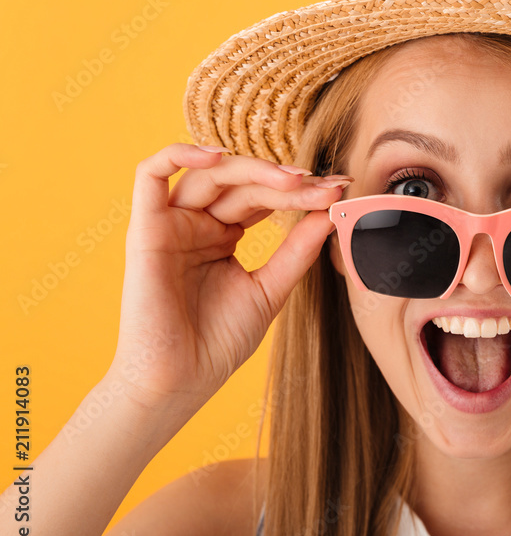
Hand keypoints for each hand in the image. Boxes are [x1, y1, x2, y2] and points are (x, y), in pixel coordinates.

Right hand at [109, 143, 348, 416]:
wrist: (180, 382)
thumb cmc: (219, 343)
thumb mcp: (270, 290)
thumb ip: (297, 251)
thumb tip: (330, 214)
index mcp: (222, 235)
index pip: (264, 198)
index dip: (301, 191)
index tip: (340, 189)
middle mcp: (196, 224)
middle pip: (243, 184)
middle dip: (287, 182)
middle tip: (325, 186)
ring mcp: (171, 224)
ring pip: (209, 174)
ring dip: (254, 170)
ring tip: (293, 179)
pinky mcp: (145, 229)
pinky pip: (149, 174)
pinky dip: (179, 153)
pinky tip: (217, 155)